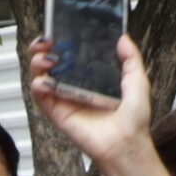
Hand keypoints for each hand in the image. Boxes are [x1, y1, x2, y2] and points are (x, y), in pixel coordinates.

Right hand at [29, 35, 153, 166]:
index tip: (59, 30)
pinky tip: (43, 81)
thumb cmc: (134, 119)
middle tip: (45, 43)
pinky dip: (38, 87)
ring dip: (37, 65)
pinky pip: (42, 99)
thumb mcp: (138, 81)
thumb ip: (131, 59)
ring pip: (42, 78)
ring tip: (45, 59)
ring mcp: (65, 100)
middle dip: (43, 50)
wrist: (126, 144)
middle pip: (51, 63)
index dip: (62, 42)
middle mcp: (76, 86)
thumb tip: (123, 38)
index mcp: (92, 77)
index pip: (72, 54)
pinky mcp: (58, 114)